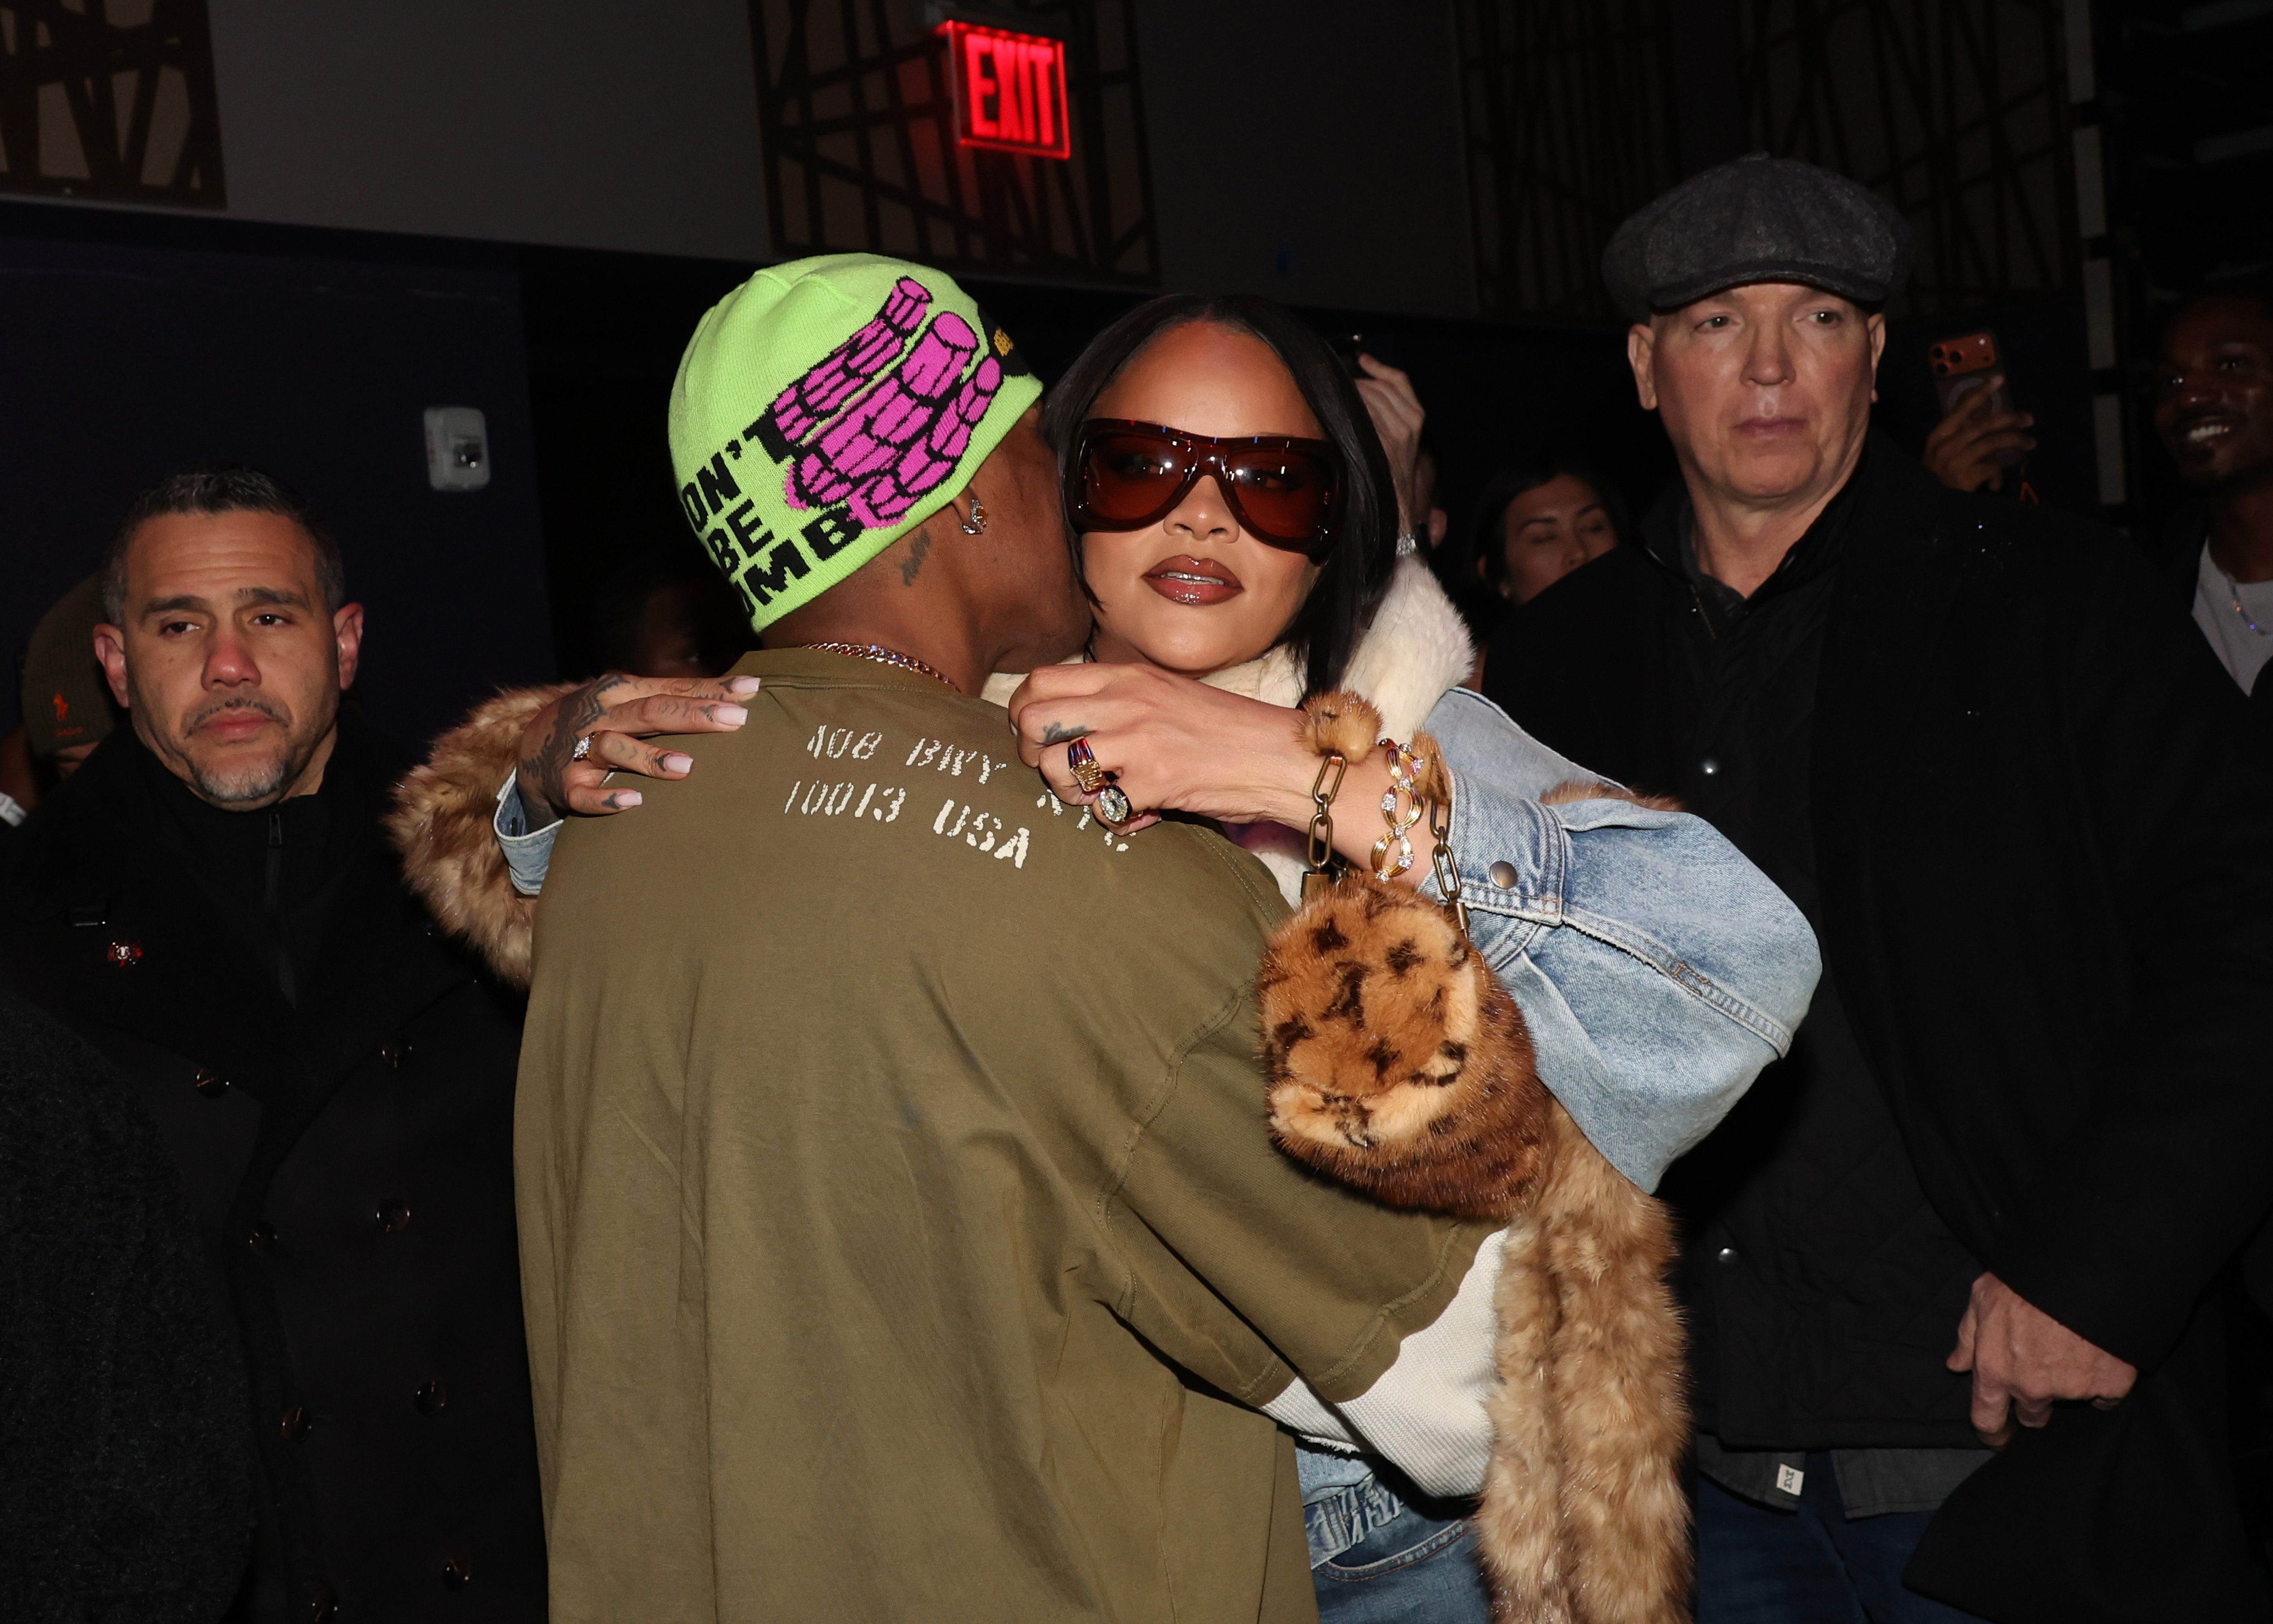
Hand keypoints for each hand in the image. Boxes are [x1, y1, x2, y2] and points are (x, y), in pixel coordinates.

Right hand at [516, 673, 759, 824]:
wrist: (533, 743)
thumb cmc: (602, 719)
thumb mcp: (631, 699)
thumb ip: (677, 695)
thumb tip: (739, 691)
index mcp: (622, 691)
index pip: (672, 688)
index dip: (711, 689)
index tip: (751, 690)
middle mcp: (602, 715)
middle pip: (650, 711)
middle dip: (694, 715)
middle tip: (736, 721)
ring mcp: (582, 750)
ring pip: (617, 749)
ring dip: (651, 757)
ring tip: (687, 767)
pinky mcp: (568, 783)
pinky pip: (586, 794)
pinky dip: (607, 798)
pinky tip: (634, 801)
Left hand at [1007, 663, 1433, 881]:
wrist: (1278, 755)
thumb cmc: (1224, 729)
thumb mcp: (1166, 693)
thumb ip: (1119, 699)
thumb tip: (1070, 723)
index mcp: (1126, 676)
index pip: (1039, 681)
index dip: (1024, 713)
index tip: (1039, 736)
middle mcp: (1124, 701)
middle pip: (1031, 721)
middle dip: (1031, 753)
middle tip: (1058, 772)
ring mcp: (1136, 741)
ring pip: (1052, 766)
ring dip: (1066, 791)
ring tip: (1100, 796)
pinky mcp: (1152, 781)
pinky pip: (1096, 806)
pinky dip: (1108, 819)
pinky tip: (1137, 815)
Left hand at [1353, 355, 1425, 532]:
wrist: (1398, 501)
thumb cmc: (1395, 469)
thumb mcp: (1403, 437)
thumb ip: (1392, 413)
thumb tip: (1367, 391)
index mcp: (1416, 416)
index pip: (1398, 381)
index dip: (1379, 367)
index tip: (1362, 359)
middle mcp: (1408, 421)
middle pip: (1379, 386)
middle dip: (1358, 382)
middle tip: (1342, 385)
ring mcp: (1395, 432)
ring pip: (1368, 397)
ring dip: (1350, 393)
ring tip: (1337, 396)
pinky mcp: (1380, 442)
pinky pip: (1362, 414)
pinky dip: (1349, 407)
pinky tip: (1338, 408)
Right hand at [1922, 376, 2035, 493]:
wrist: (1923, 509)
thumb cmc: (1934, 481)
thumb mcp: (1940, 456)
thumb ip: (1959, 441)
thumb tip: (1992, 430)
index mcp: (1938, 436)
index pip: (1961, 409)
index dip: (1980, 393)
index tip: (1998, 379)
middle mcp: (1945, 445)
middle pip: (1984, 424)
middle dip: (2010, 419)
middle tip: (2029, 419)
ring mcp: (1955, 461)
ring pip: (1993, 442)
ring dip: (2015, 441)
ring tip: (2030, 443)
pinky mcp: (1965, 477)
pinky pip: (1992, 467)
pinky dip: (1998, 474)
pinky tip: (1996, 484)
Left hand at [1946, 1272, 2136, 1445]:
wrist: (2081, 1271)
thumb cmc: (2024, 1281)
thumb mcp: (1982, 1299)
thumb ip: (1967, 1337)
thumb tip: (1956, 1365)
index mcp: (1995, 1370)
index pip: (1987, 1419)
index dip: (1991, 1433)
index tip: (1997, 1439)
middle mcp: (2031, 1387)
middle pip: (2031, 1416)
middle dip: (2033, 1403)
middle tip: (2041, 1372)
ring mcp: (2071, 1390)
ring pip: (2066, 1401)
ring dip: (2065, 1384)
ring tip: (2070, 1348)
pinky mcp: (2109, 1386)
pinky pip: (2104, 1396)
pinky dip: (2101, 1381)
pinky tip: (2097, 1354)